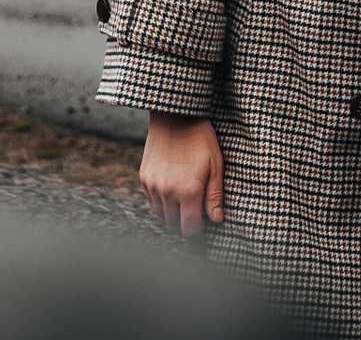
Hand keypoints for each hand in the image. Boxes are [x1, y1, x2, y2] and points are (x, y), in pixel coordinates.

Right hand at [141, 111, 224, 235]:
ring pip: (161, 215)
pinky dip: (161, 205)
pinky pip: (151, 202)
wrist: (175, 116)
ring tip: (185, 210)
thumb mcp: (216, 165)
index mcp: (188, 191)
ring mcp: (153, 185)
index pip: (189, 228)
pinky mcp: (144, 178)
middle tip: (196, 223)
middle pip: (174, 224)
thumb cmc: (201, 139)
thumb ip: (215, 195)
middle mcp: (167, 192)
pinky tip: (172, 198)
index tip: (202, 244)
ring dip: (173, 216)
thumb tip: (216, 220)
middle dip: (185, 226)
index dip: (196, 238)